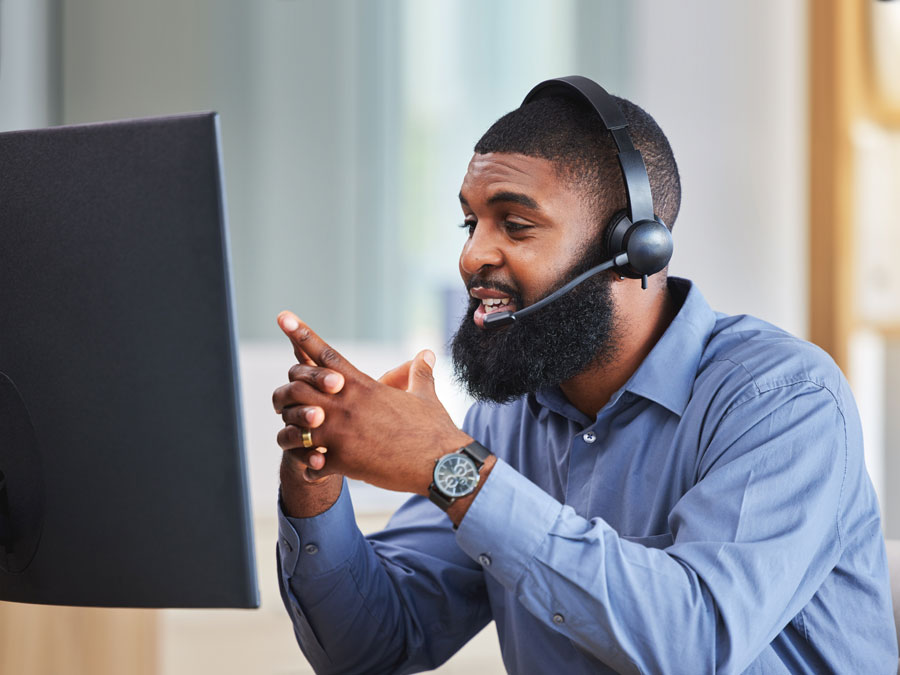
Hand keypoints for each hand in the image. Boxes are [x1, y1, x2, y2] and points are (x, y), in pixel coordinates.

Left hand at [272, 312, 471, 494]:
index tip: (283, 317)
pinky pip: (310, 463)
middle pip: (299, 387)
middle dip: (287, 392)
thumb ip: (418, 372)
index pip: (326, 354)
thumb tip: (426, 353)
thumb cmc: (435, 429)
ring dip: (292, 432)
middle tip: (285, 401)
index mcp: (364, 386)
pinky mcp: (343, 463)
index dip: (302, 334)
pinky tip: (317, 469)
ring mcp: (342, 435)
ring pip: (295, 427)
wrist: (442, 465)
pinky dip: (310, 465)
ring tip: (295, 438)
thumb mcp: (425, 395)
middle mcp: (347, 406)